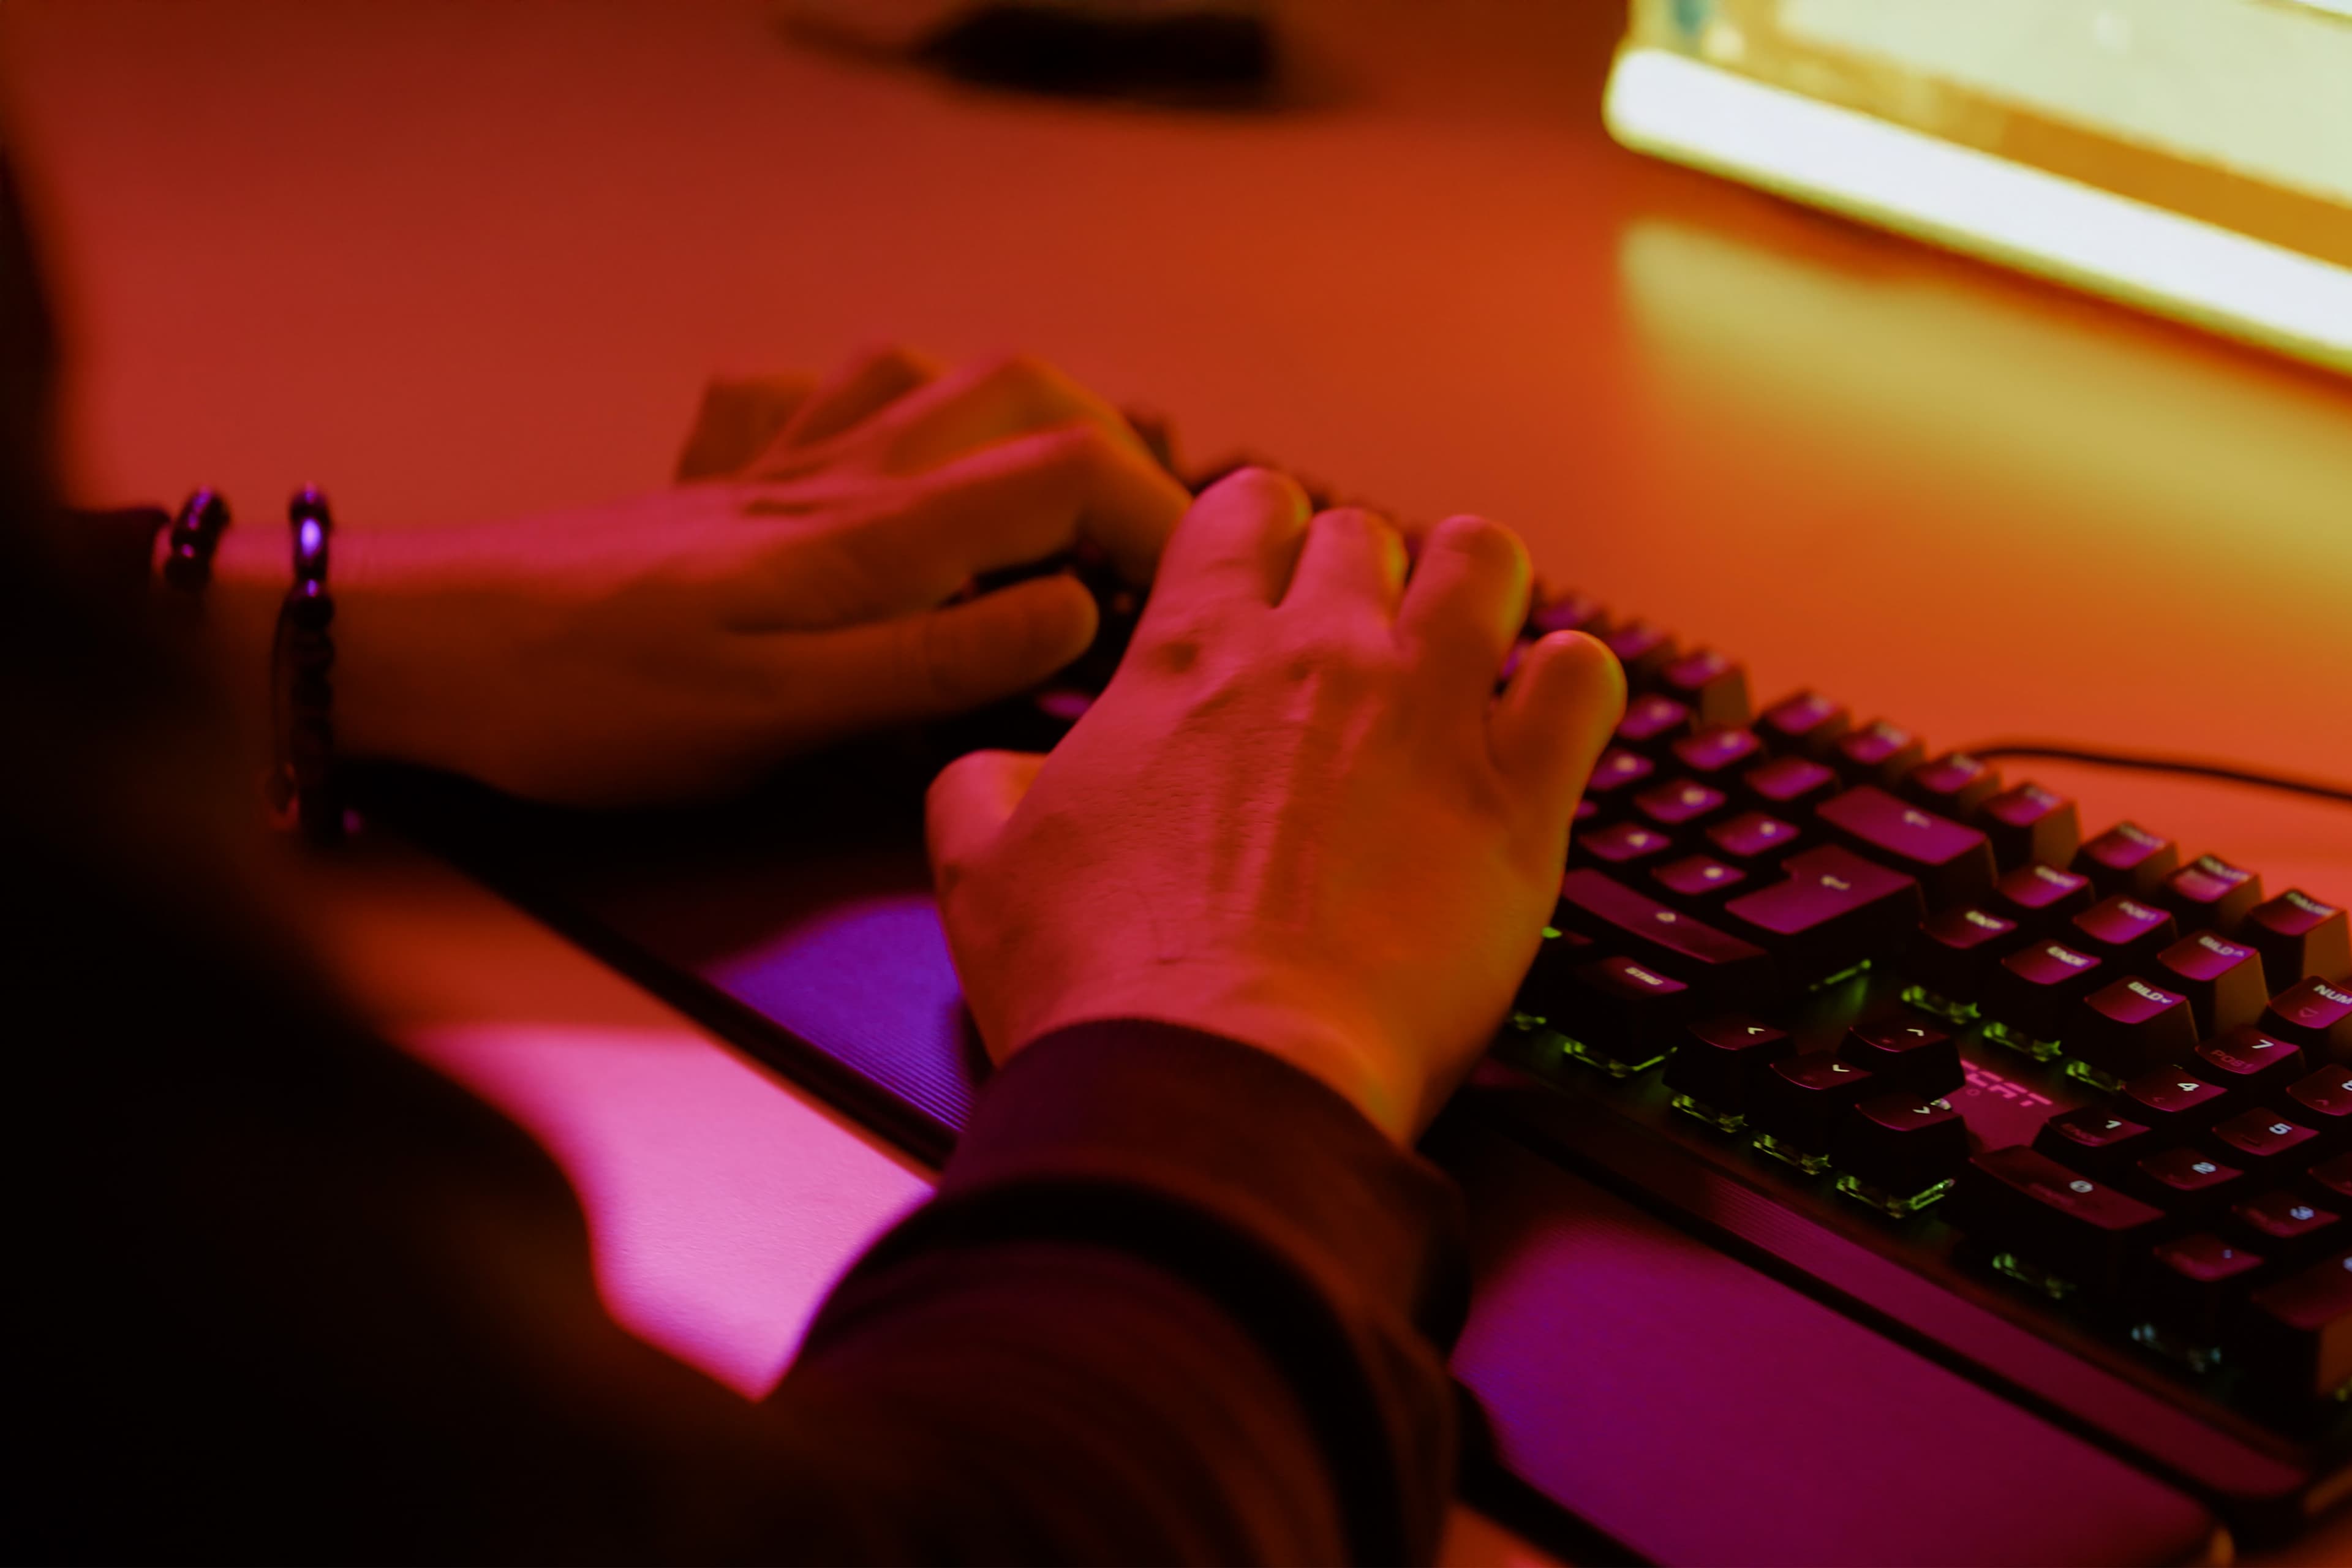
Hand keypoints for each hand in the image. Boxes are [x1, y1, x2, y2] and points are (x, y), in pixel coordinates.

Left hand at [208, 350, 1189, 805]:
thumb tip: (1079, 613)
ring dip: (1028, 419)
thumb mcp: (777, 720)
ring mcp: (781, 465)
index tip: (1203, 599)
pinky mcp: (731, 480)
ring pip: (941, 378)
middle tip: (1149, 557)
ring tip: (1065, 504)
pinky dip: (907, 406)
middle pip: (1025, 394)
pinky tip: (910, 457)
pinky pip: (840, 393)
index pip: (1067, 472)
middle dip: (1118, 458)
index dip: (1164, 520)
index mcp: (866, 534)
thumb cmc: (592, 705)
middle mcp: (838, 474)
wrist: (424, 649)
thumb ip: (934, 663)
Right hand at [925, 469, 1624, 1142]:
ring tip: (1468, 643)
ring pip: (1487, 564)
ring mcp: (1428, 716)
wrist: (1215, 1079)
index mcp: (1193, 656)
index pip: (1245, 510)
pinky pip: (1584, 680)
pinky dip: (1572, 685)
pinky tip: (1544, 722)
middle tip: (1352, 647)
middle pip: (1363, 536)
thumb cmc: (1103, 986)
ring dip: (1476, 589)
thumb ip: (986, 791)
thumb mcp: (985, 874)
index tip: (1263, 577)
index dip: (1258, 533)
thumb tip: (1003, 772)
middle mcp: (1319, 656)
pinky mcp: (1517, 801)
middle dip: (1357, 576)